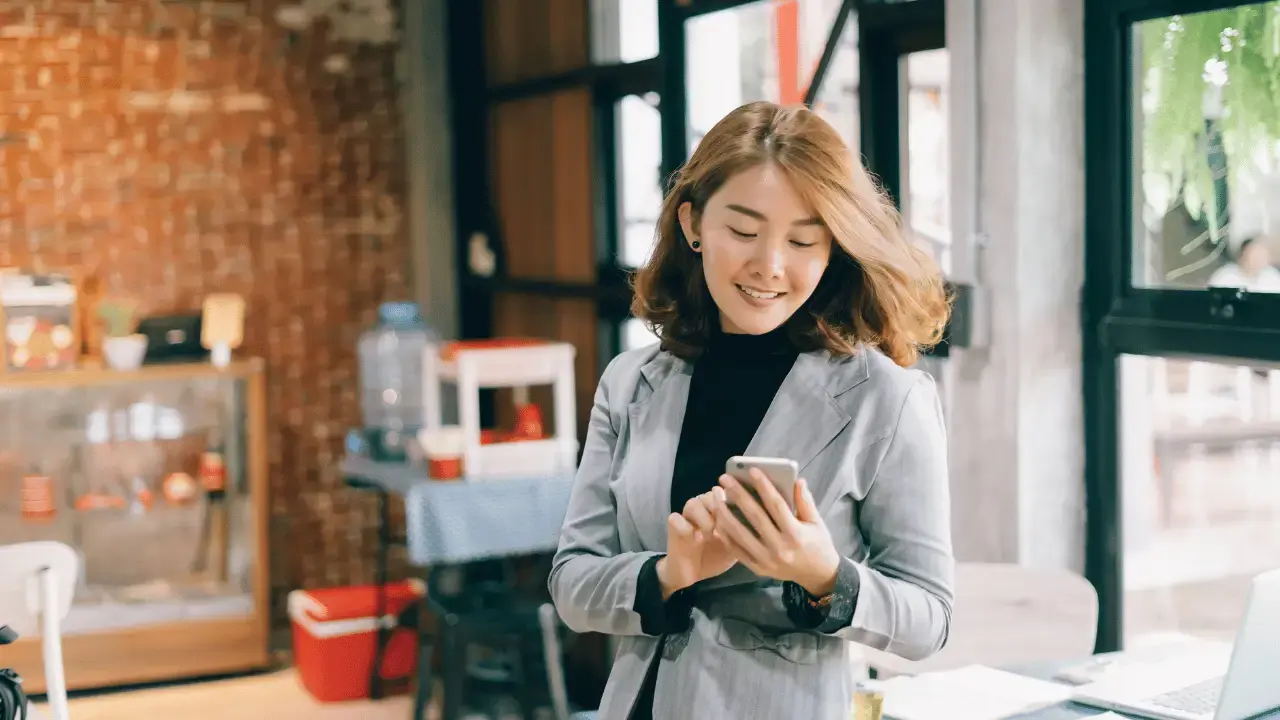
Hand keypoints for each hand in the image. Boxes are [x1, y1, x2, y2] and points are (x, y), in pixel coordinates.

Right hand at [658, 491, 738, 598]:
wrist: (691, 575)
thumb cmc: (715, 557)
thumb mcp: (736, 544)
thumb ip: (746, 530)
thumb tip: (767, 522)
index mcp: (718, 511)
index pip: (727, 495)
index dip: (734, 499)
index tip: (744, 509)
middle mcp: (702, 510)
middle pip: (709, 495)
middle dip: (719, 506)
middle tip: (727, 520)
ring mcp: (686, 518)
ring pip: (693, 503)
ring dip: (704, 515)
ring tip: (711, 530)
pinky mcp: (673, 529)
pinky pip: (675, 518)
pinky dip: (686, 526)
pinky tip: (695, 537)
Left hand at [713, 469, 840, 595]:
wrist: (817, 576)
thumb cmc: (818, 544)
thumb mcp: (817, 522)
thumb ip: (805, 502)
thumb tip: (797, 480)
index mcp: (796, 534)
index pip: (776, 505)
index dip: (764, 486)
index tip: (752, 470)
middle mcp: (780, 547)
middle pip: (754, 516)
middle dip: (738, 495)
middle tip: (725, 478)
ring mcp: (766, 560)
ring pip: (740, 534)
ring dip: (725, 513)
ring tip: (717, 496)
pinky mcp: (757, 568)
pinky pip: (737, 550)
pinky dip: (726, 535)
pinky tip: (718, 520)